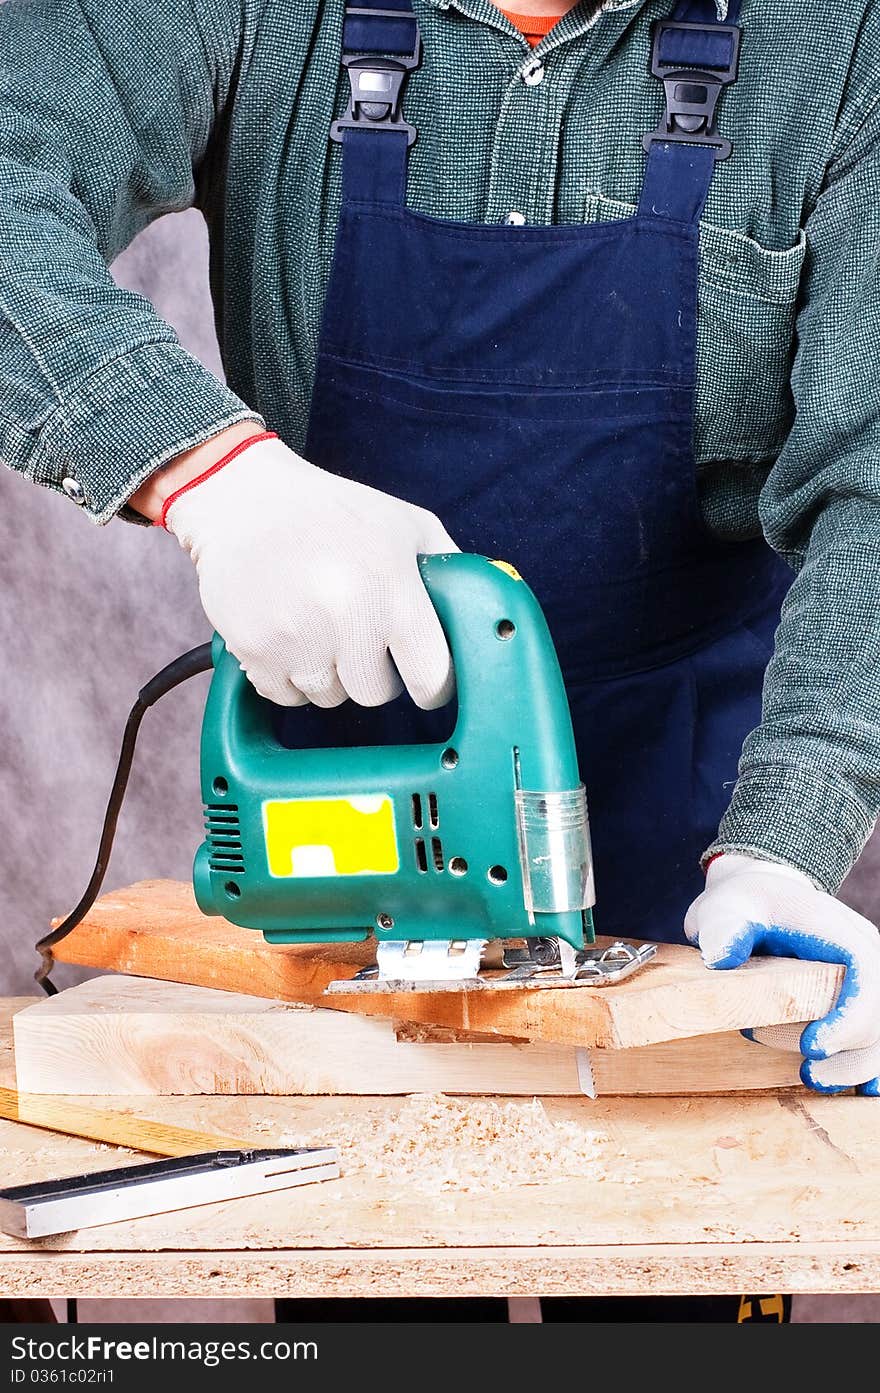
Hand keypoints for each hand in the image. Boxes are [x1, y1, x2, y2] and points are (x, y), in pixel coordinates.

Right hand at [162, 432, 458, 707]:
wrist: (241, 497)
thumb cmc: (331, 512)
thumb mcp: (405, 524)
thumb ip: (448, 567)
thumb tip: (481, 610)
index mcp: (392, 588)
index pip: (432, 677)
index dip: (433, 684)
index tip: (426, 679)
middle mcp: (346, 618)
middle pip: (376, 694)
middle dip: (373, 672)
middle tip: (359, 637)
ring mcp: (296, 638)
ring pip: (329, 697)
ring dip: (328, 673)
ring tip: (317, 626)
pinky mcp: (253, 650)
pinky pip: (285, 696)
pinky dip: (288, 675)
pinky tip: (287, 634)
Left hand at [685, 853, 879, 1093]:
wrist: (758, 899)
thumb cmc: (745, 904)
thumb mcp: (726, 906)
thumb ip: (724, 928)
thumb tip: (721, 957)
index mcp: (840, 932)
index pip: (866, 972)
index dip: (850, 1015)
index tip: (812, 1046)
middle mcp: (861, 957)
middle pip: (878, 1011)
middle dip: (849, 1051)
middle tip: (808, 1072)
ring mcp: (860, 982)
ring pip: (878, 1032)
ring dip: (855, 1064)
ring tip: (813, 1079)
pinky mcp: (851, 1001)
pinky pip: (868, 1037)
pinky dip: (865, 1063)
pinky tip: (859, 1089)